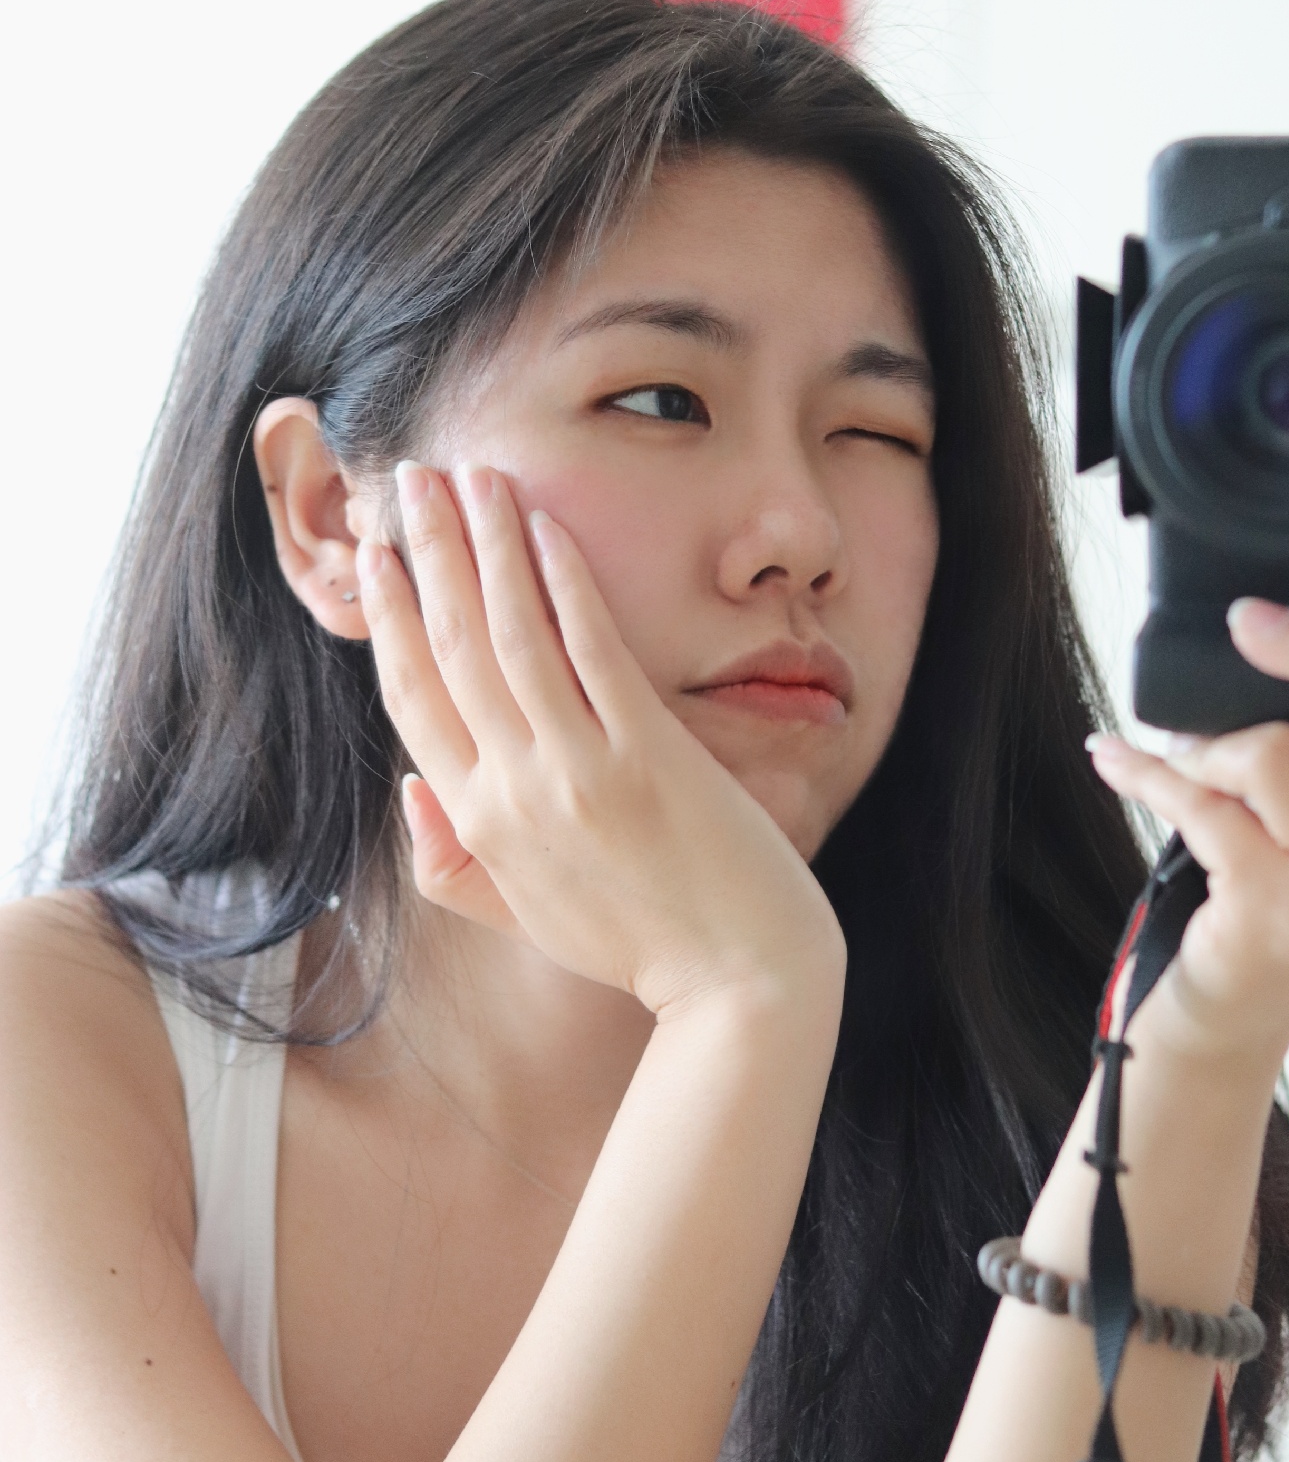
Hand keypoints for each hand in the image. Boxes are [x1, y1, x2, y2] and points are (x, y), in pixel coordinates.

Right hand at [356, 462, 845, 1020]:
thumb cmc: (636, 944)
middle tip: (410, 478)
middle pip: (450, 648)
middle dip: (425, 554)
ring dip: (484, 545)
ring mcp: (580, 770)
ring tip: (469, 476)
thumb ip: (451, 861)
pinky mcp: (648, 754)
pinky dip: (563, 581)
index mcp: (477, 826)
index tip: (375, 555)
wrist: (739, 985)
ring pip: (510, 635)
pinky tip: (545, 525)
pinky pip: (593, 649)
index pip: (413, 700)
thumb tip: (408, 785)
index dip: (389, 620)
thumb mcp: (523, 916)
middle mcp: (515, 790)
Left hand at [1088, 598, 1288, 1063]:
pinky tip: (1116, 762)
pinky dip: (1149, 777)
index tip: (1272, 613)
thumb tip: (1268, 639)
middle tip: (1248, 624)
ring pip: (1275, 755)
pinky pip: (1203, 808)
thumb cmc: (1267, 906)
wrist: (1226, 1024)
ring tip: (1181, 770)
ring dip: (1207, 753)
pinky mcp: (1278, 917)